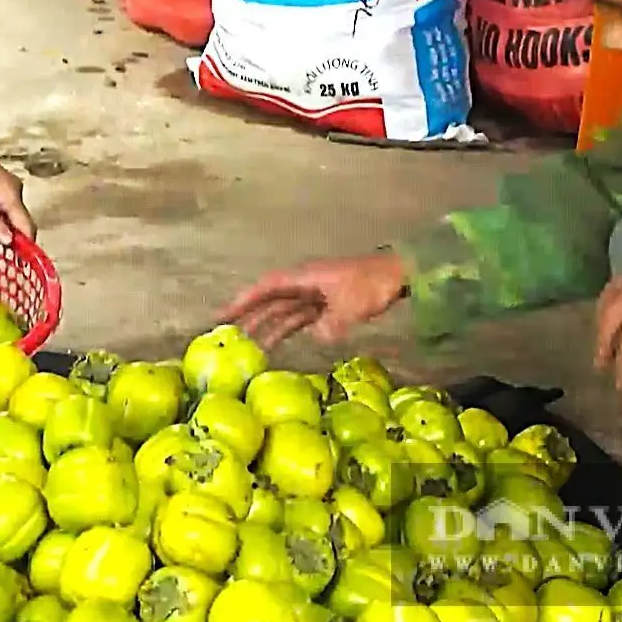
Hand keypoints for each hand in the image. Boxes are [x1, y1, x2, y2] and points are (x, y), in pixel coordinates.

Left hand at [0, 136, 34, 245]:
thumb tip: (9, 241)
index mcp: (10, 194)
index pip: (27, 227)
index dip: (25, 248)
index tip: (19, 266)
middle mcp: (15, 189)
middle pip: (21, 222)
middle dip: (11, 240)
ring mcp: (9, 184)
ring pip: (12, 215)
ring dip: (1, 229)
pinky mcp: (0, 182)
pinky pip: (5, 206)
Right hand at [217, 252, 408, 347]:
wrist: (397, 275)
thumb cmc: (372, 284)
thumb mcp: (352, 307)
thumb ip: (333, 324)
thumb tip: (318, 335)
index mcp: (306, 278)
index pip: (268, 288)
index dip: (245, 300)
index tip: (225, 314)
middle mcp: (305, 284)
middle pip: (270, 300)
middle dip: (248, 314)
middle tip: (224, 331)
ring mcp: (315, 294)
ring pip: (284, 311)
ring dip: (266, 326)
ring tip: (247, 346)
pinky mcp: (327, 304)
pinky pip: (300, 317)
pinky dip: (287, 329)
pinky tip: (276, 344)